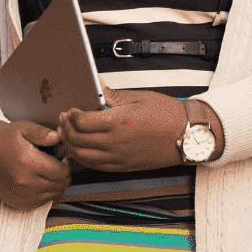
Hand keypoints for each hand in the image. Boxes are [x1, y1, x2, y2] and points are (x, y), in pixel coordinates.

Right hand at [0, 119, 70, 209]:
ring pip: (52, 195)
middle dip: (62, 174)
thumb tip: (59, 137)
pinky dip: (45, 193)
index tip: (60, 157)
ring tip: (46, 172)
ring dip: (55, 184)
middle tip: (55, 164)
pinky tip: (39, 181)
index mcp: (27, 161)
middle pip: (59, 185)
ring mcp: (20, 195)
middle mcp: (23, 181)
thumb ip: (43, 133)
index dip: (65, 163)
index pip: (61, 171)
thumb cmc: (5, 139)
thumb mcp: (24, 128)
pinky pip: (41, 202)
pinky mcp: (16, 203)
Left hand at [58, 85, 196, 171]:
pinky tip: (82, 149)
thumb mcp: (139, 97)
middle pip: (77, 140)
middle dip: (66, 129)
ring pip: (82, 156)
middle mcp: (115, 142)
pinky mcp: (122, 167)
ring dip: (70, 145)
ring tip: (69, 134)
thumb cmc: (168, 114)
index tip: (70, 109)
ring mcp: (118, 157)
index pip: (82, 121)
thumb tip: (96, 84)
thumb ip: (112, 94)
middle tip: (64, 120)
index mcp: (119, 122)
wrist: (188, 134)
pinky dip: (83, 158)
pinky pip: (94, 166)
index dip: (70, 115)